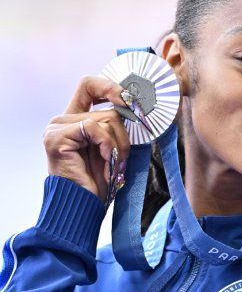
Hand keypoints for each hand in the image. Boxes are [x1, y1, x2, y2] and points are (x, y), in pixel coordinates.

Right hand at [43, 76, 131, 201]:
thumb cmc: (99, 182)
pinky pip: (95, 128)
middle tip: (119, 160)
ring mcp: (57, 127)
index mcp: (75, 119)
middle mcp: (63, 120)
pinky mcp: (56, 137)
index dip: (110, 87)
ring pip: (107, 119)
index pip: (89, 86)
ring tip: (111, 165)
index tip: (129, 100)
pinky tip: (104, 163)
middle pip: (109, 110)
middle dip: (124, 137)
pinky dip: (107, 146)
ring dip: (118, 146)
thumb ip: (116, 126)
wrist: (84, 206)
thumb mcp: (112, 148)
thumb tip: (134, 107)